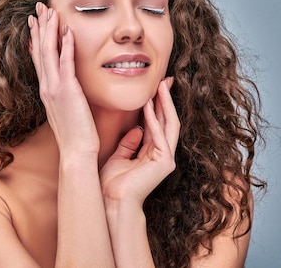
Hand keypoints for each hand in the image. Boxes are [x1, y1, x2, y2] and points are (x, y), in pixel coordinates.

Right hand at [28, 2, 99, 157]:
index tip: (35, 22)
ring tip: (49, 10)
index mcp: (47, 91)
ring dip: (49, 29)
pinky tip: (67, 30)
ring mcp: (55, 88)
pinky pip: (66, 62)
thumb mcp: (67, 111)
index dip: (36, 39)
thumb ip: (66, 97)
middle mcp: (46, 87)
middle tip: (39, 7)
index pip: (39, 59)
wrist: (76, 153)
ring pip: (49, 52)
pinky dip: (65, 45)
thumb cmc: (76, 136)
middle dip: (39, 27)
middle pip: (40, 50)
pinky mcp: (67, 91)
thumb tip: (69, 88)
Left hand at [99, 77, 179, 205]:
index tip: (156, 86)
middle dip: (166, 99)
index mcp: (153, 153)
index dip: (157, 104)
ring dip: (165, 104)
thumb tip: (136, 127)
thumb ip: (129, 142)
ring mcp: (166, 158)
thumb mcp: (119, 156)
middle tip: (165, 79)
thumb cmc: (112, 184)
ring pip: (169, 124)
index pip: (158, 123)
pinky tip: (148, 105)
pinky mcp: (165, 162)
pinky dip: (154, 119)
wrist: (111, 202)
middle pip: (168, 120)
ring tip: (161, 86)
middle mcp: (163, 154)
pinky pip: (160, 135)